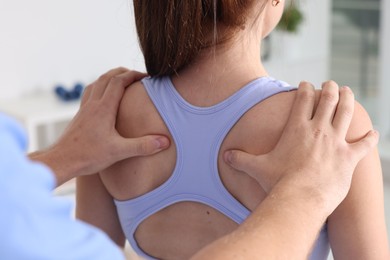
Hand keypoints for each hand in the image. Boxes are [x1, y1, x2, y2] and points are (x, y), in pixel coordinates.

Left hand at [30, 68, 169, 185]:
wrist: (61, 161)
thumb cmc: (88, 156)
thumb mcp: (119, 152)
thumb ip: (143, 146)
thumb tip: (165, 141)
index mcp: (103, 108)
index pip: (119, 81)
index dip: (134, 75)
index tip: (148, 77)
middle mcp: (93, 104)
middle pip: (107, 77)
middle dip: (124, 72)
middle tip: (138, 76)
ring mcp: (84, 109)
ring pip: (97, 83)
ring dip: (111, 77)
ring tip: (123, 81)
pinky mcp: (80, 116)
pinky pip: (89, 93)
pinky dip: (99, 87)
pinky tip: (104, 97)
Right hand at [224, 81, 377, 212]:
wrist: (300, 198)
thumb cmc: (278, 182)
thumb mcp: (256, 168)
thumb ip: (240, 160)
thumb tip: (224, 156)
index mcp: (296, 128)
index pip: (302, 99)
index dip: (305, 88)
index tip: (306, 83)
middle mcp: (318, 130)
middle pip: (327, 100)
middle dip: (329, 88)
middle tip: (331, 83)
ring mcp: (335, 142)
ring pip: (345, 112)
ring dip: (348, 99)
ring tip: (348, 91)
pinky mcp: (349, 158)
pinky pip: (364, 144)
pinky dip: (370, 138)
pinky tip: (374, 133)